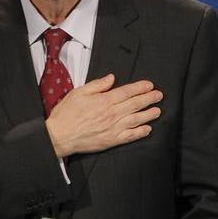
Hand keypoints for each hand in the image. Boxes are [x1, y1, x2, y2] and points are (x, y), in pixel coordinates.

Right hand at [44, 74, 162, 158]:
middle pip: (135, 104)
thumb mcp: (78, 93)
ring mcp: (112, 128)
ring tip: (157, 110)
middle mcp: (111, 114)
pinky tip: (147, 129)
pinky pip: (130, 136)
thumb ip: (97, 85)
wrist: (59, 136)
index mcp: (104, 101)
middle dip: (148, 99)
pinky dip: (140, 132)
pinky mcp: (111, 140)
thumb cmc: (66, 114)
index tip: (149, 85)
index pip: (127, 92)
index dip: (140, 88)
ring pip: (135, 119)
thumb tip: (111, 78)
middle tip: (158, 95)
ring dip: (148, 114)